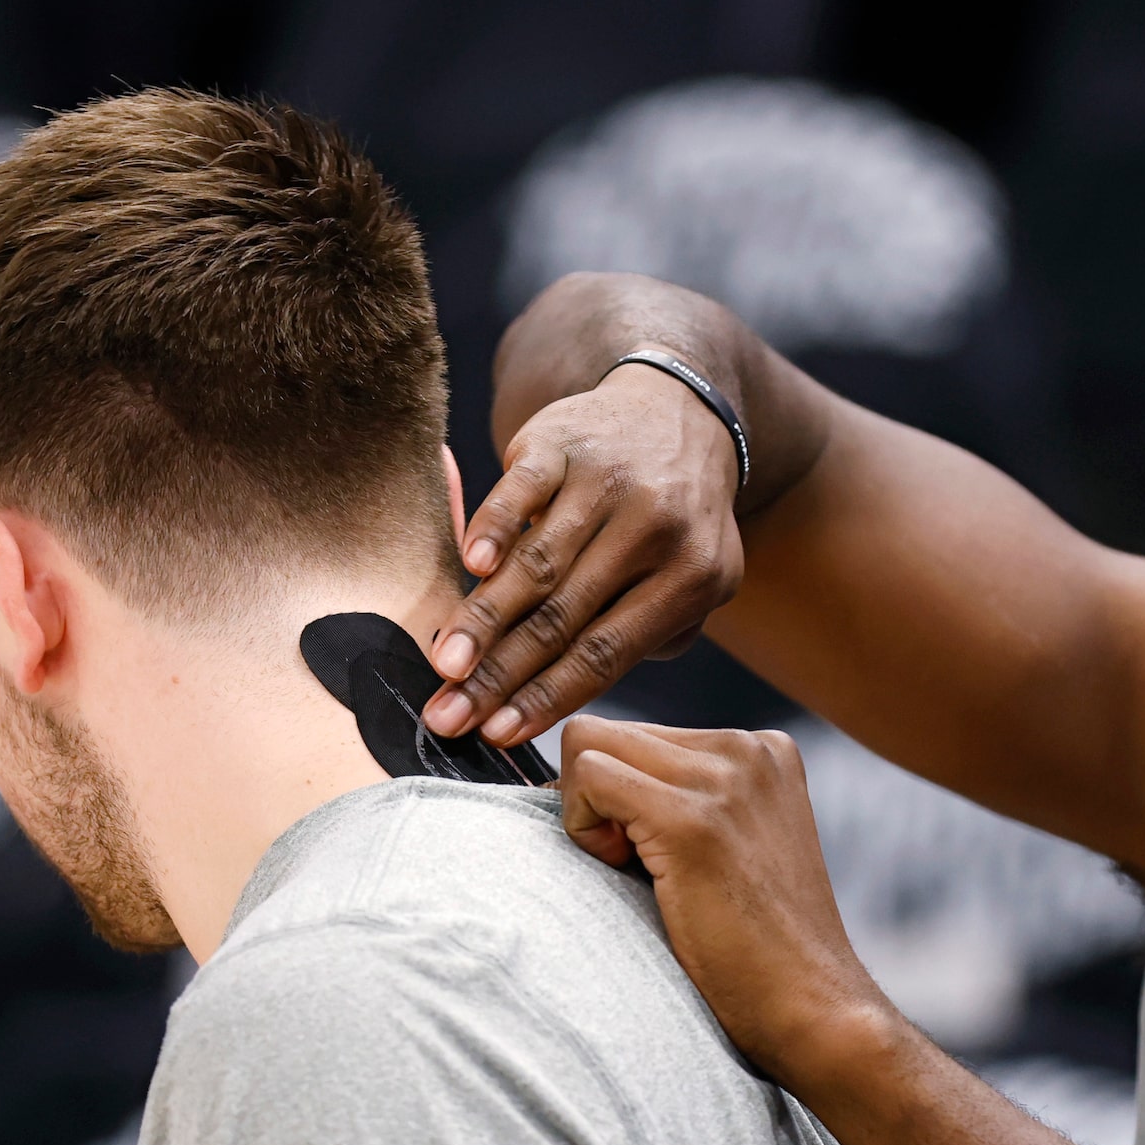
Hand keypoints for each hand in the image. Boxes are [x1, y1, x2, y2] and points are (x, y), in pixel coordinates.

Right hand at [422, 365, 744, 744]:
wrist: (680, 411)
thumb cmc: (678, 521)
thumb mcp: (699, 580)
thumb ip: (656, 636)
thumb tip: (572, 690)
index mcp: (693, 576)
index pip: (606, 653)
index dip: (548, 696)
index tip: (500, 733)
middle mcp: (655, 528)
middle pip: (563, 619)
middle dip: (500, 676)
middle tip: (450, 717)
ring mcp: (607, 482)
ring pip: (536, 565)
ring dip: (483, 621)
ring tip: (444, 666)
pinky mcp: (562, 443)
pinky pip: (519, 492)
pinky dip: (493, 530)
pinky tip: (468, 569)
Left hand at [558, 717, 900, 1087]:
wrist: (811, 1005)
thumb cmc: (758, 946)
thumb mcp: (734, 843)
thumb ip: (682, 795)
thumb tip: (584, 771)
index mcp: (764, 749)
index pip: (641, 733)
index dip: (620, 794)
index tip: (649, 851)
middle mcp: (749, 748)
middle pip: (608, 731)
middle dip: (595, 796)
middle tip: (633, 863)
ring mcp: (724, 778)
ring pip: (587, 745)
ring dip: (585, 812)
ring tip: (635, 869)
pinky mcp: (692, 819)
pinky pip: (588, 776)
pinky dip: (581, 826)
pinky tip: (627, 871)